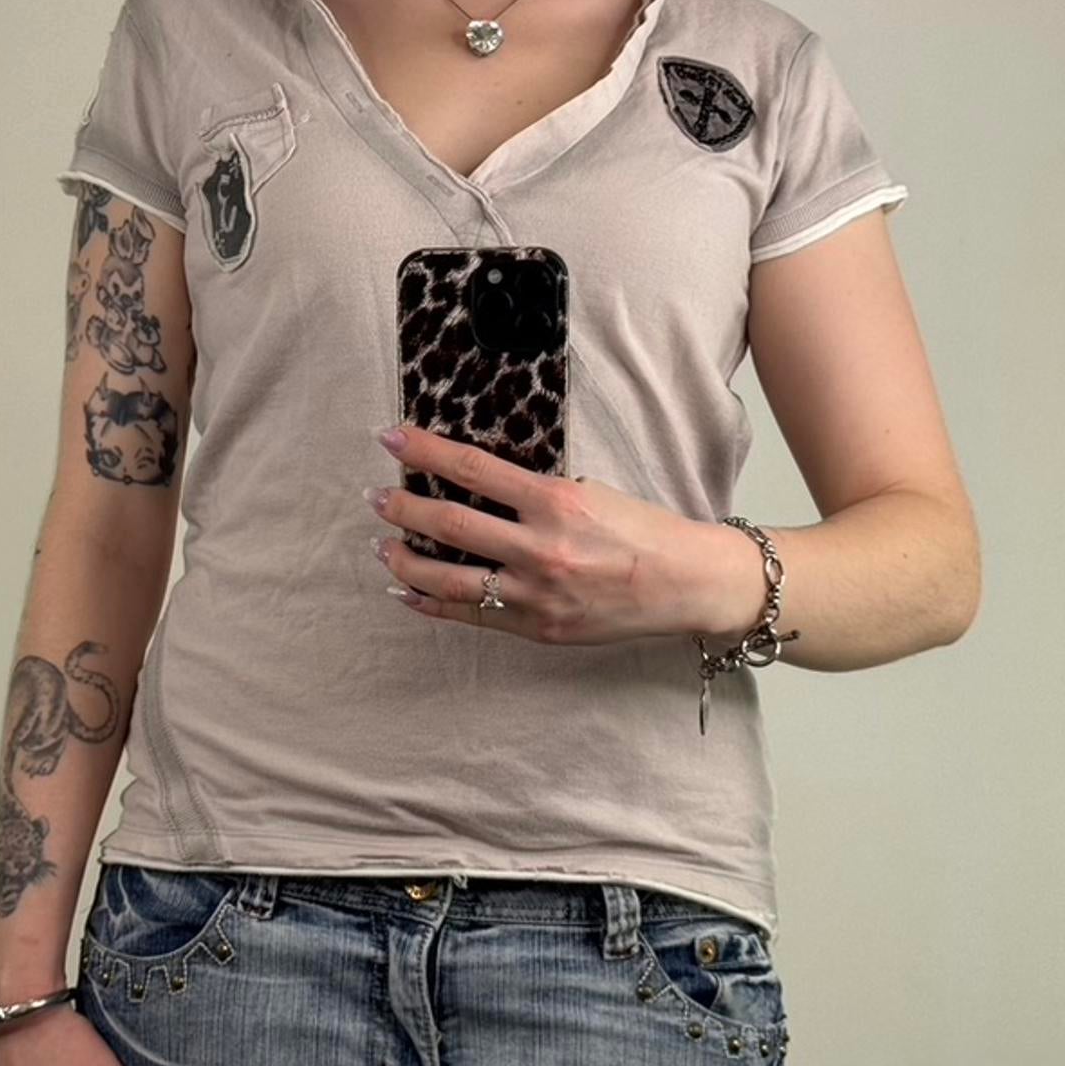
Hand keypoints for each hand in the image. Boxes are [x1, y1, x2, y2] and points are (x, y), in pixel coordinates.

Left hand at [365, 424, 758, 646]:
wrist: (688, 584)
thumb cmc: (644, 532)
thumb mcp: (592, 493)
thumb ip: (536, 494)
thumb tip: (477, 483)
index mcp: (556, 503)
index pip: (473, 469)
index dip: (425, 452)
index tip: (391, 438)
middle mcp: (541, 549)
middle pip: (450, 524)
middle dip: (403, 508)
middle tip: (376, 498)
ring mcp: (536, 594)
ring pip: (449, 578)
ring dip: (406, 561)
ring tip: (382, 546)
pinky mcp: (538, 628)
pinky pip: (471, 616)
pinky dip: (433, 604)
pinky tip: (406, 594)